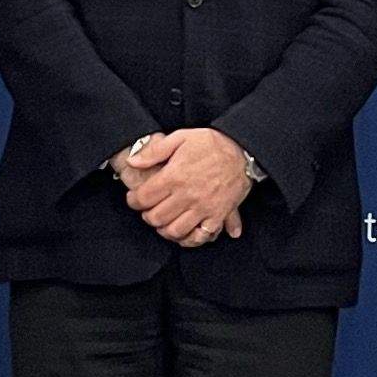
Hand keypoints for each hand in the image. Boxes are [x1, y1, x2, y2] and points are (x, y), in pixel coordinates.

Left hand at [125, 128, 255, 246]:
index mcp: (175, 176)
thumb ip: (155, 150)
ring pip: (175, 231)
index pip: (144, 198)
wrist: (243, 152)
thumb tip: (133, 161)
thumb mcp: (181, 137)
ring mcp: (203, 208)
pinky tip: (183, 233)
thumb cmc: (213, 144)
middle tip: (147, 210)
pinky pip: (200, 236)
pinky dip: (188, 239)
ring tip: (162, 221)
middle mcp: (188, 195)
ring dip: (164, 229)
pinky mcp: (217, 215)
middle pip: (156, 217)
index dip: (133, 200)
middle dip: (147, 215)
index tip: (134, 198)